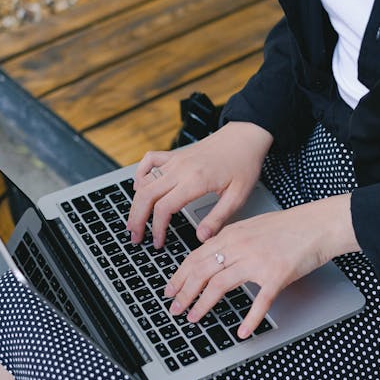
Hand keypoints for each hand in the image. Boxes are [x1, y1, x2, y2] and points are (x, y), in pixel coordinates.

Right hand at [127, 122, 272, 247]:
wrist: (246, 136)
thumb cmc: (244, 163)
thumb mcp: (238, 196)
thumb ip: (218, 218)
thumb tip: (202, 238)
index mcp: (196, 180)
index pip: (164, 208)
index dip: (157, 228)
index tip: (158, 242)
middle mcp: (181, 169)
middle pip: (146, 195)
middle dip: (137, 219)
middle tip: (135, 237)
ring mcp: (176, 160)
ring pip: (145, 182)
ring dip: (135, 203)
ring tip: (134, 221)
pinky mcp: (175, 155)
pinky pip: (149, 160)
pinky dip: (140, 174)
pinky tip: (139, 186)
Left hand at [164, 194, 359, 338]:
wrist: (319, 225)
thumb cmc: (291, 226)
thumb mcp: (253, 226)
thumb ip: (232, 239)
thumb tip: (213, 253)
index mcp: (232, 234)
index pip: (196, 257)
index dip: (179, 276)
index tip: (170, 290)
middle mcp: (240, 246)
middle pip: (201, 272)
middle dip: (183, 293)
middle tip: (174, 309)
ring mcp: (257, 261)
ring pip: (219, 285)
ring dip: (203, 305)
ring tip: (194, 318)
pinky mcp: (276, 276)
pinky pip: (259, 302)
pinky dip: (249, 319)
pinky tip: (242, 331)